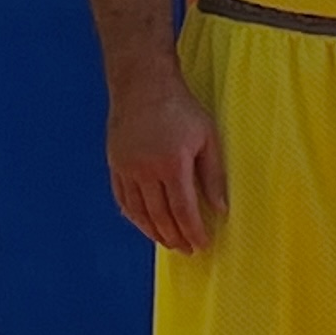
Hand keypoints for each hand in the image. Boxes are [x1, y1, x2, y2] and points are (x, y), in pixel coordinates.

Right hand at [106, 68, 226, 254]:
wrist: (142, 84)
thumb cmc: (179, 107)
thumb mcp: (207, 137)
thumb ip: (214, 176)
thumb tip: (220, 208)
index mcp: (172, 164)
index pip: (183, 210)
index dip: (193, 231)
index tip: (201, 244)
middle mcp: (146, 170)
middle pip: (160, 216)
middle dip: (175, 237)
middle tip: (186, 249)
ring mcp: (127, 168)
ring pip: (139, 212)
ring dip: (154, 232)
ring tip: (168, 242)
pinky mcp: (115, 163)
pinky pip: (123, 199)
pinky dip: (133, 216)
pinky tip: (144, 223)